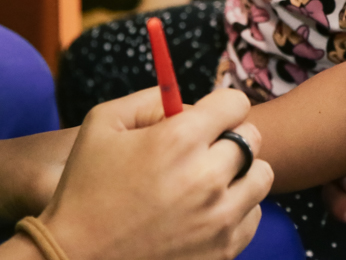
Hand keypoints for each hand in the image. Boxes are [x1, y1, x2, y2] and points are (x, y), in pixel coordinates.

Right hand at [36, 87, 272, 259]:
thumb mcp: (102, 124)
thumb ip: (150, 100)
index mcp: (179, 139)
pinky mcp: (224, 251)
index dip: (222, 107)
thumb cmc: (84, 189)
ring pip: (261, 177)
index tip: (209, 119)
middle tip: (204, 152)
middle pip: (252, 138)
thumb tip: (187, 100)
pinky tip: (205, 213)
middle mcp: (207, 177)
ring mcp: (219, 218)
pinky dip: (237, 211)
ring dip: (240, 174)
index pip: (236, 103)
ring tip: (207, 183)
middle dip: (230, 138)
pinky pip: (253, 215)